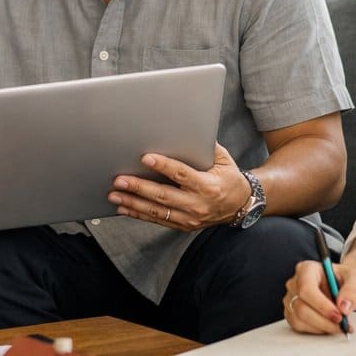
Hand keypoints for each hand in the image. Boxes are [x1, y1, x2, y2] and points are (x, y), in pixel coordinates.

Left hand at [108, 143, 245, 228]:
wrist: (240, 206)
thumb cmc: (229, 178)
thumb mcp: (223, 160)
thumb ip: (205, 147)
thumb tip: (185, 130)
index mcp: (208, 186)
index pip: (181, 174)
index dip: (163, 166)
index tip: (145, 157)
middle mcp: (198, 204)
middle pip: (163, 196)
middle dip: (139, 187)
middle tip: (119, 180)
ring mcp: (190, 218)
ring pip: (157, 212)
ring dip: (133, 203)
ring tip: (114, 195)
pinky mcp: (183, 226)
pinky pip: (158, 220)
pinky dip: (139, 215)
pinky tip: (123, 208)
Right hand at [285, 259, 355, 333]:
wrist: (341, 286)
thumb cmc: (345, 279)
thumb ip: (352, 290)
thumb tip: (344, 307)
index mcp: (307, 269)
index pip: (306, 288)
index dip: (322, 305)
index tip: (339, 315)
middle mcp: (294, 283)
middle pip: (301, 307)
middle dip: (324, 320)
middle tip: (342, 324)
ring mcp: (290, 298)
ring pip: (299, 318)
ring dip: (322, 327)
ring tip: (339, 326)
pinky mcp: (291, 312)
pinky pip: (299, 325)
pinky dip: (316, 330)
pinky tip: (330, 326)